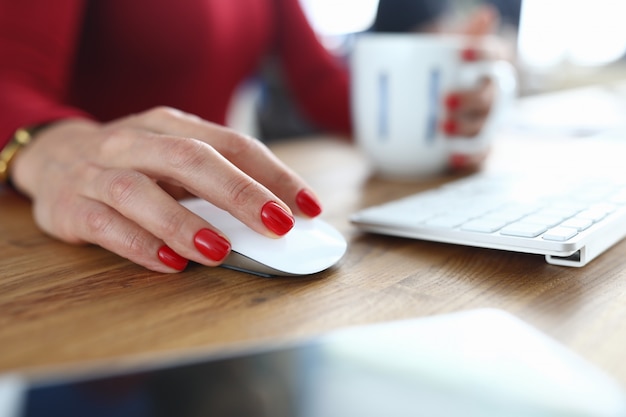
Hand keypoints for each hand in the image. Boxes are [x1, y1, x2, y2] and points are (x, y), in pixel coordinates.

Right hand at [11, 107, 322, 272]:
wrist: (54, 156)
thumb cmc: (134, 162)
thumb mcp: (175, 156)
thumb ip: (220, 179)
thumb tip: (279, 214)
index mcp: (171, 125)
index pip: (232, 144)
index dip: (274, 174)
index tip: (308, 207)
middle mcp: (135, 142)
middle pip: (190, 159)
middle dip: (239, 192)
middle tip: (276, 225)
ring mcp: (98, 172)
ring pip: (139, 192)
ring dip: (183, 222)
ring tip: (219, 250)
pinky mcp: (70, 206)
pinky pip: (105, 224)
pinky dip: (138, 244)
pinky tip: (168, 261)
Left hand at [439, 4, 511, 171]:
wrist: (421, 95)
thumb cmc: (438, 68)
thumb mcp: (443, 48)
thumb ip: (460, 33)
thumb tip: (486, 14)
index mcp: (488, 65)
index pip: (493, 56)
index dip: (481, 53)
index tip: (460, 51)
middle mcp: (493, 93)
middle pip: (490, 96)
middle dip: (471, 99)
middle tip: (445, 100)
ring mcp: (487, 120)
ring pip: (485, 126)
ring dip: (466, 129)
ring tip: (443, 129)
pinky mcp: (477, 143)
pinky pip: (482, 153)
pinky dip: (469, 157)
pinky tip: (451, 157)